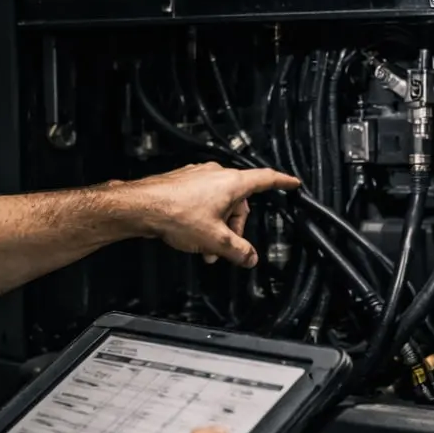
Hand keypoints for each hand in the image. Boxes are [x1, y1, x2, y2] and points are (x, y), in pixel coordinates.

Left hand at [121, 162, 300, 267]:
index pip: (265, 179)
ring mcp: (198, 177)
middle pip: (239, 202)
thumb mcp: (215, 240)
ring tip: (206, 249)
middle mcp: (216, 175)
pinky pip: (203, 201)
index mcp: (231, 183)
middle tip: (226, 249)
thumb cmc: (176, 214)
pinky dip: (204, 219)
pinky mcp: (183, 183)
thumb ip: (238, 250)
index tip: (292, 183)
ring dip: (217, 228)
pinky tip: (194, 236)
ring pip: (219, 204)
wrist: (141, 207)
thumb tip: (251, 258)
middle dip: (235, 227)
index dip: (282, 182)